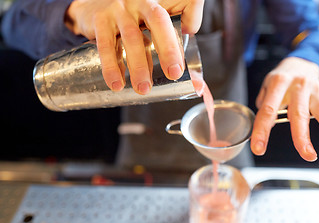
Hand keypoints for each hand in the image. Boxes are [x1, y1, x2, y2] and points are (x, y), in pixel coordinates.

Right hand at [65, 0, 203, 93]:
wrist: (92, 6)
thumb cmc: (132, 19)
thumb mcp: (154, 24)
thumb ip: (174, 44)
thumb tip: (197, 84)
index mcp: (159, 2)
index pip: (183, 4)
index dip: (192, 19)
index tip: (192, 47)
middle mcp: (141, 1)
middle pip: (158, 20)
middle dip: (168, 49)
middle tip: (173, 74)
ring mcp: (120, 9)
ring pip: (132, 36)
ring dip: (139, 66)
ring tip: (143, 89)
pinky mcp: (100, 19)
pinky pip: (105, 45)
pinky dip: (111, 67)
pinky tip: (116, 84)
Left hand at [250, 57, 318, 160]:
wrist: (299, 63)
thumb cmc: (280, 79)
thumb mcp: (266, 86)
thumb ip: (264, 103)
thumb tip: (266, 123)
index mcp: (279, 83)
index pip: (269, 110)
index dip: (263, 130)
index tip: (259, 148)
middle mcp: (298, 86)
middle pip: (299, 114)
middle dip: (302, 136)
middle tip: (306, 155)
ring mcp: (314, 90)